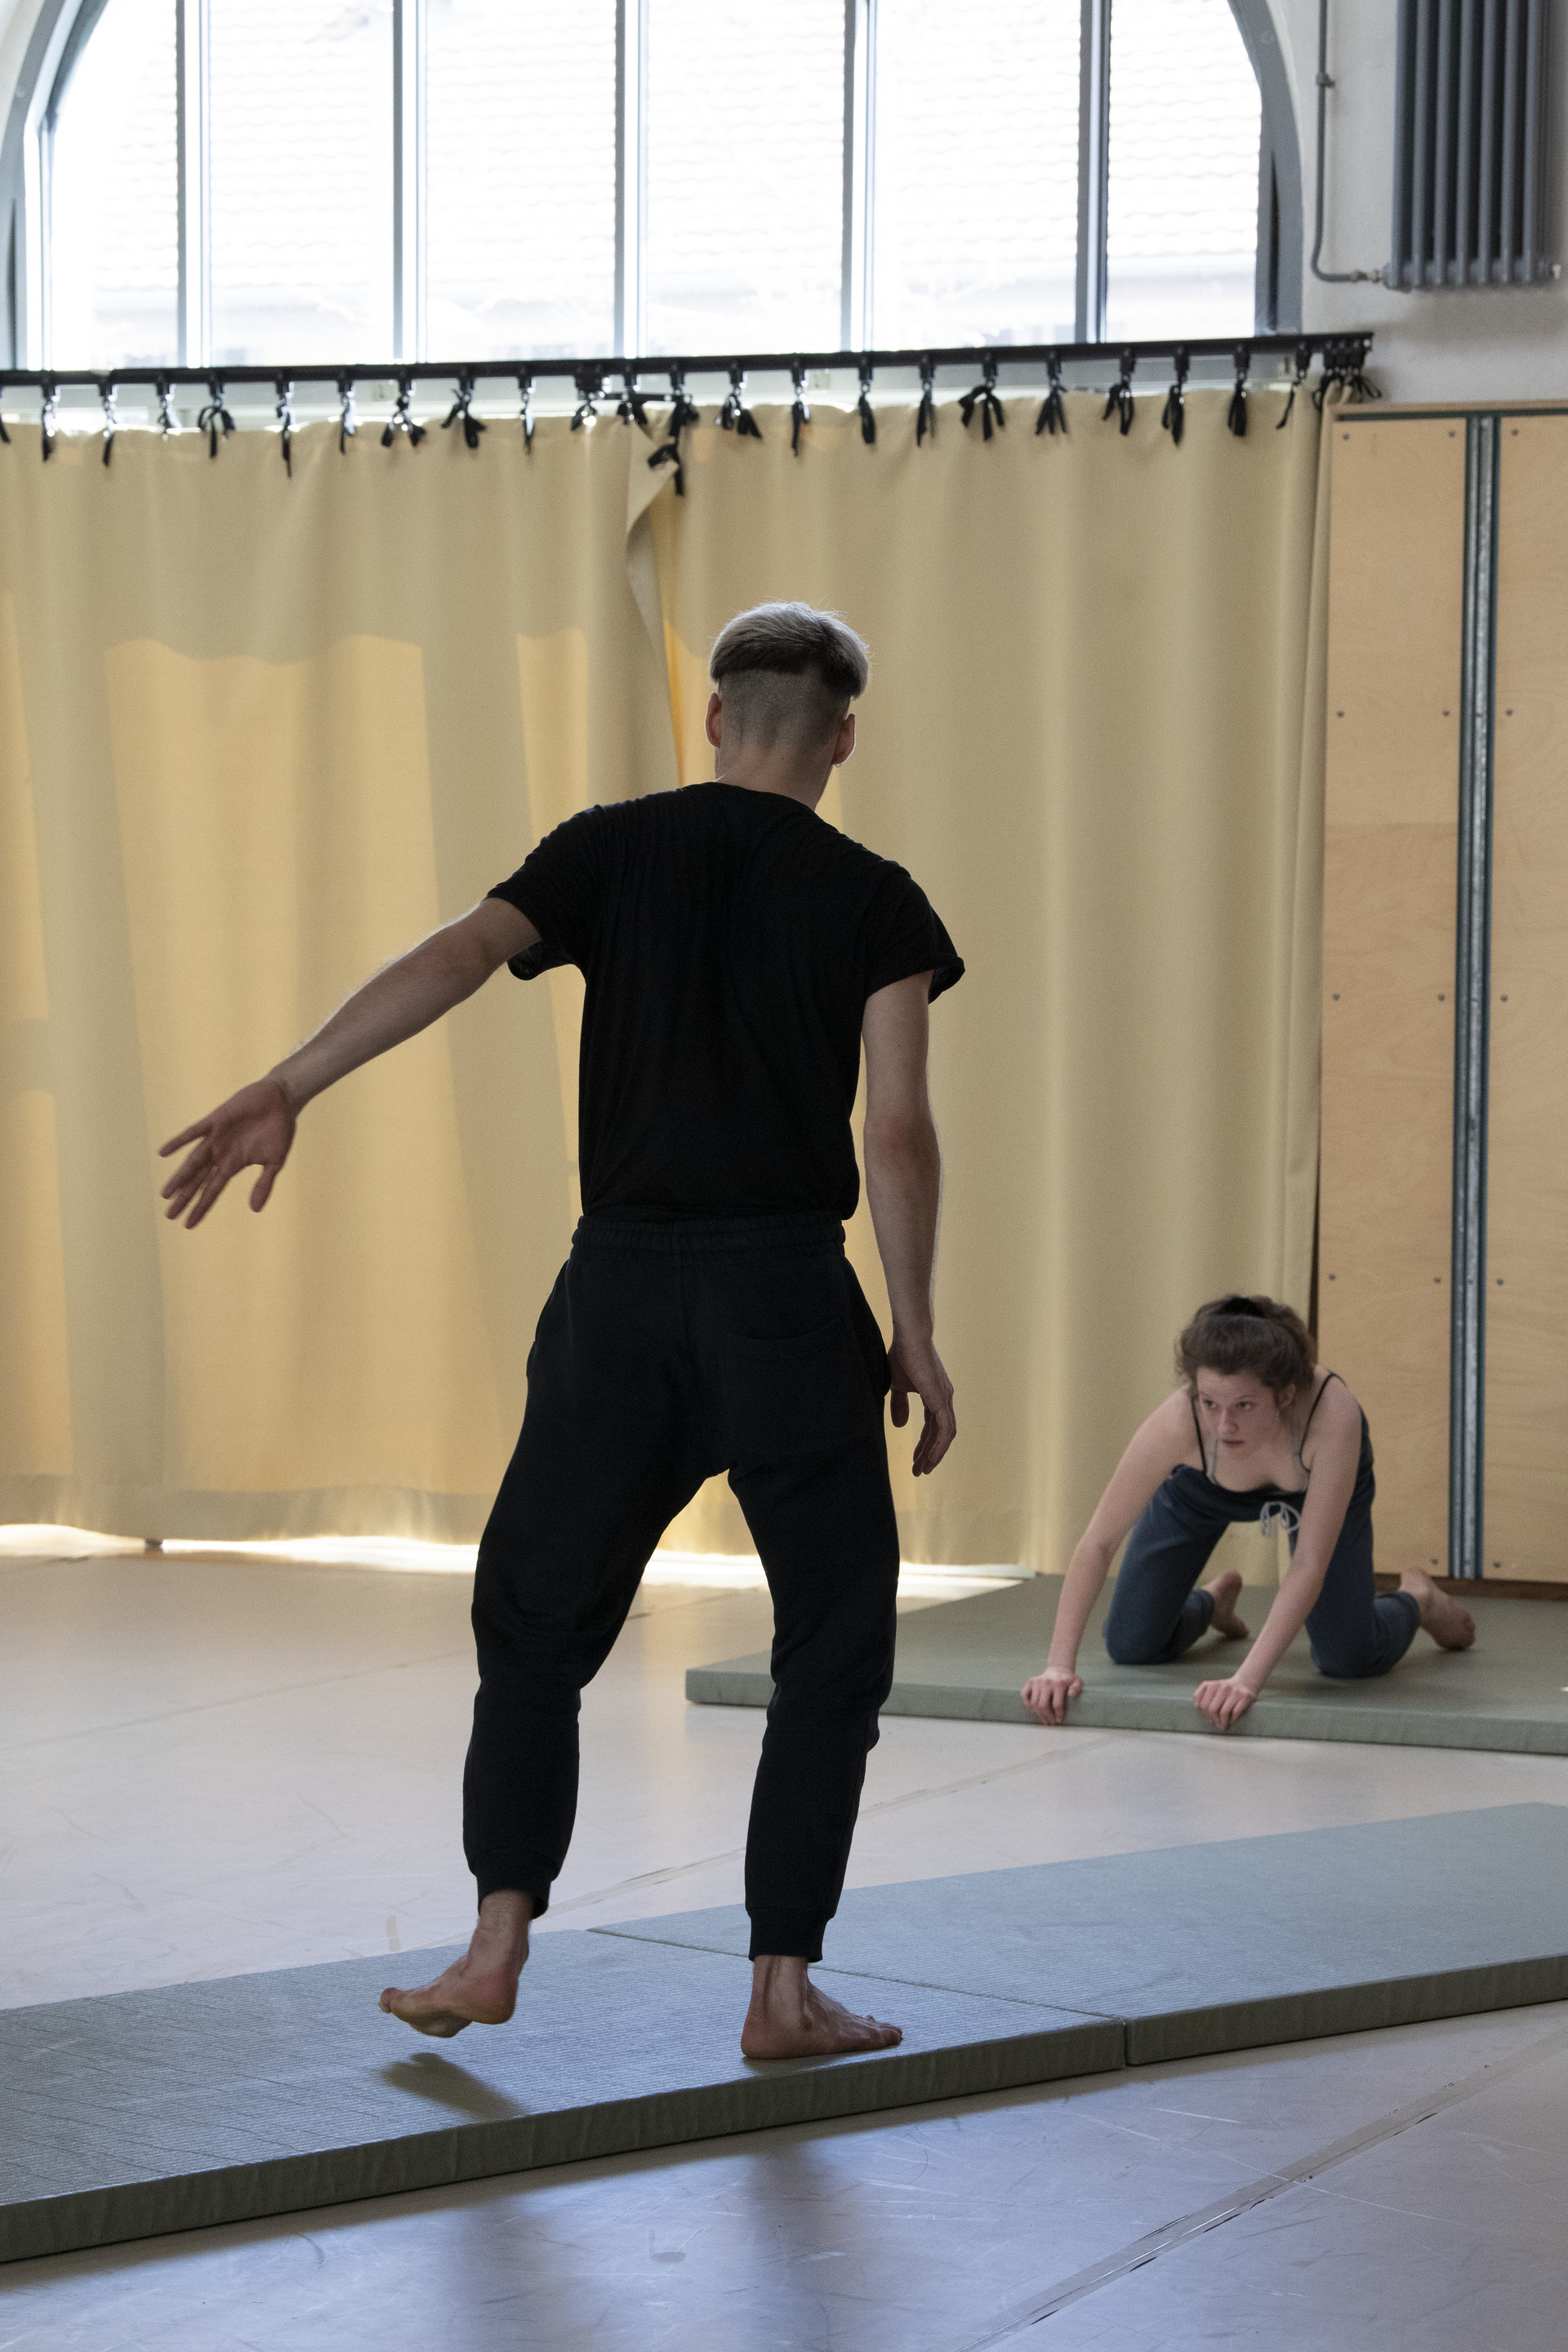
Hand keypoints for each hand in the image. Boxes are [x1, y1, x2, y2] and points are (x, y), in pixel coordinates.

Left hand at [158, 1076, 296, 1227]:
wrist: (283, 1100)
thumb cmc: (279, 1129)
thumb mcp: (275, 1162)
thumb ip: (264, 1185)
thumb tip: (254, 1210)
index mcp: (233, 1164)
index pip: (212, 1190)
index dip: (201, 1207)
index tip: (188, 1224)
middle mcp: (220, 1153)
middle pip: (198, 1180)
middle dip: (185, 1198)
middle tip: (169, 1215)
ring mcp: (216, 1137)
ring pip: (193, 1161)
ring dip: (180, 1177)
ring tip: (166, 1194)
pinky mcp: (216, 1120)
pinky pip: (194, 1132)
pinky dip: (179, 1142)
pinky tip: (163, 1152)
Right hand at [887, 1330, 955, 1474]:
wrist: (909, 1339)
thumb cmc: (902, 1356)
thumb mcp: (897, 1386)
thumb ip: (899, 1405)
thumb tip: (901, 1426)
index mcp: (935, 1395)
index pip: (932, 1427)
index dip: (923, 1444)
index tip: (915, 1459)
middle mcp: (944, 1399)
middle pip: (940, 1434)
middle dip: (928, 1454)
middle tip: (918, 1471)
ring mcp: (945, 1399)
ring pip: (945, 1435)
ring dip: (934, 1454)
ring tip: (922, 1469)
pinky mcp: (942, 1400)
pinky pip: (945, 1430)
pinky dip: (939, 1446)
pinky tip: (929, 1458)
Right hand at [1021, 1668, 1081, 1724]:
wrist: (1058, 1669)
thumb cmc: (1069, 1680)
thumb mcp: (1078, 1682)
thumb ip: (1077, 1688)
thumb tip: (1071, 1694)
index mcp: (1058, 1683)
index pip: (1056, 1704)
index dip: (1058, 1715)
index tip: (1059, 1720)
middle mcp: (1046, 1681)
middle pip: (1043, 1705)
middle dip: (1046, 1716)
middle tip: (1050, 1722)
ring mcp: (1037, 1681)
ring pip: (1033, 1703)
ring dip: (1038, 1714)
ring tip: (1043, 1718)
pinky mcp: (1030, 1681)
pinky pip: (1024, 1695)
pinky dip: (1027, 1704)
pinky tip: (1034, 1710)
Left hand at [1193, 1675, 1258, 1730]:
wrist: (1246, 1682)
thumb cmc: (1226, 1690)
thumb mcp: (1213, 1689)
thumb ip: (1203, 1696)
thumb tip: (1199, 1711)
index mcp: (1212, 1685)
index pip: (1201, 1704)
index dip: (1203, 1715)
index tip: (1207, 1719)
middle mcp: (1222, 1686)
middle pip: (1211, 1709)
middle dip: (1212, 1720)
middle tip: (1215, 1724)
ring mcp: (1234, 1691)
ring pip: (1223, 1712)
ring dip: (1222, 1723)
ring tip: (1222, 1726)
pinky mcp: (1244, 1697)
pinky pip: (1235, 1713)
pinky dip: (1232, 1720)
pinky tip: (1231, 1721)